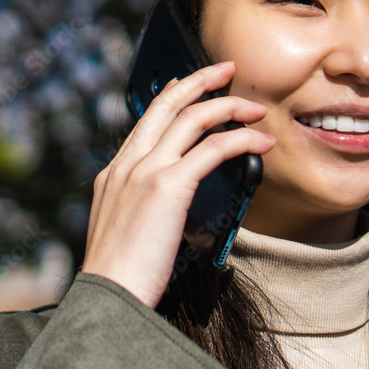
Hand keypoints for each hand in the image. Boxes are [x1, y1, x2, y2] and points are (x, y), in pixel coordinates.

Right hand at [81, 61, 275, 308]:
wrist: (108, 298)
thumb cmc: (121, 278)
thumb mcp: (124, 232)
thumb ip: (143, 209)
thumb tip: (169, 210)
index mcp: (114, 173)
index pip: (146, 120)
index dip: (171, 96)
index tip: (189, 83)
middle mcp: (127, 164)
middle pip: (167, 105)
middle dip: (201, 80)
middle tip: (227, 70)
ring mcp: (145, 172)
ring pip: (192, 119)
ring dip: (229, 107)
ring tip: (255, 109)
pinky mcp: (167, 186)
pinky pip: (212, 149)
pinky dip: (241, 140)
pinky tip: (260, 144)